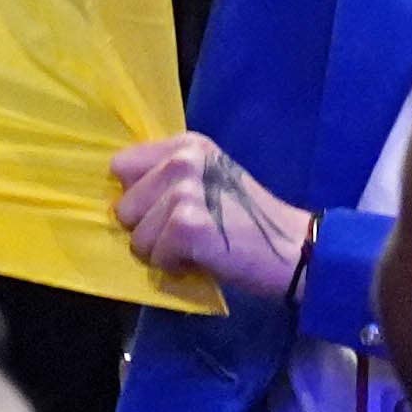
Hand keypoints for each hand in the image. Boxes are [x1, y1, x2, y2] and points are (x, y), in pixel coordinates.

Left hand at [109, 132, 314, 301]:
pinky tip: (203, 257)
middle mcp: (183, 161)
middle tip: (186, 233)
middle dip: (147, 229)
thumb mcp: (206, 181)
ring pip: (136, 236)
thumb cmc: (246, 221)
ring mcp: (185, 192)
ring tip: (197, 245)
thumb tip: (118, 198)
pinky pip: (155, 256)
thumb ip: (165, 178)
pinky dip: (175, 266)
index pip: (121, 166)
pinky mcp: (188, 226)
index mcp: (186, 146)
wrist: (293, 248)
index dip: (137, 195)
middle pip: (124, 206)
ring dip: (161, 251)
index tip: (163, 210)